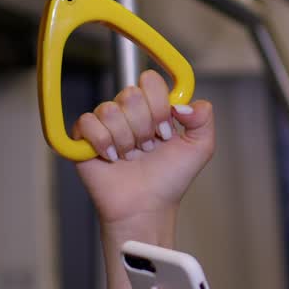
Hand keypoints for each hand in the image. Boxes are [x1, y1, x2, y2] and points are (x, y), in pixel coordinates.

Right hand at [72, 70, 216, 226]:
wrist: (146, 207)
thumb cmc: (169, 181)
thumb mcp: (200, 148)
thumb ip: (204, 117)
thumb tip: (182, 103)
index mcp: (154, 108)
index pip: (150, 81)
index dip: (159, 106)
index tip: (165, 132)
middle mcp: (130, 112)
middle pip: (130, 94)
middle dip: (143, 127)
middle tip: (147, 148)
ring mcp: (106, 123)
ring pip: (110, 110)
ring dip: (125, 139)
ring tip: (131, 156)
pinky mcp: (84, 137)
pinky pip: (87, 122)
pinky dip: (103, 143)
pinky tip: (112, 158)